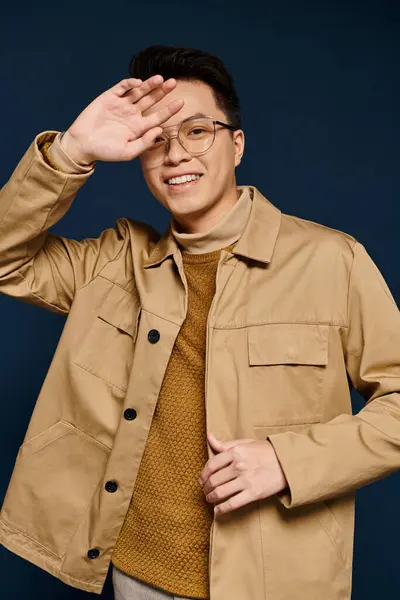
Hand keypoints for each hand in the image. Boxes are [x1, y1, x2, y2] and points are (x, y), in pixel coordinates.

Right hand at [61, 75, 184, 164]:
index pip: (158, 116)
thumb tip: (159, 130)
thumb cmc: (105, 152)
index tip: (181, 102)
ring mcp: (121, 105)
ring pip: (139, 91)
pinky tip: (138, 83)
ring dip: (149, 85)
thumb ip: (144, 142)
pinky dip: (130, 84)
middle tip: (174, 82)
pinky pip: (122, 87)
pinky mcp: (109, 98)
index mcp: (138, 127)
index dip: (169, 109)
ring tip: (160, 79)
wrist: (83, 145)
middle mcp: (132, 114)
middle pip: (151, 100)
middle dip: (162, 91)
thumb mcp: (128, 152)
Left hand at [199, 432, 287, 515]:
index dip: (203, 474)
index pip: (211, 464)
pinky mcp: (253, 493)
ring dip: (211, 497)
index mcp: (236, 452)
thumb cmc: (266, 451)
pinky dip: (222, 509)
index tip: (201, 479)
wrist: (288, 462)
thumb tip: (210, 437)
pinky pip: (232, 503)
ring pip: (220, 492)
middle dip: (206, 487)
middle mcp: (239, 466)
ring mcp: (246, 480)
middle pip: (214, 480)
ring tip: (209, 498)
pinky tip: (217, 511)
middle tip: (205, 490)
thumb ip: (226, 444)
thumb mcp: (246, 443)